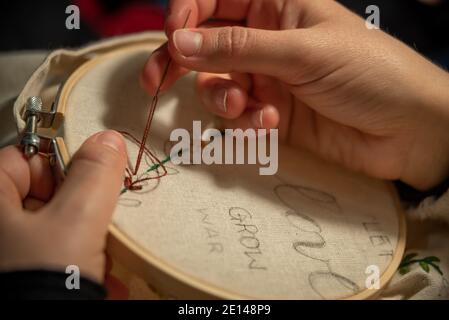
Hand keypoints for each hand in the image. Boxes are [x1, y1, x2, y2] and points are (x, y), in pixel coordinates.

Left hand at [0, 131, 125, 282]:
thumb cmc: (43, 278)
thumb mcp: (76, 221)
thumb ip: (94, 176)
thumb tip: (108, 139)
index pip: (23, 159)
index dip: (61, 161)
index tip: (94, 174)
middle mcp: (2, 228)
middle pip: (47, 196)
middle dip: (85, 206)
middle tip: (107, 215)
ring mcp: (17, 255)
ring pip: (61, 229)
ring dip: (90, 238)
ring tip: (107, 252)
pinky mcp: (34, 276)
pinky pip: (63, 257)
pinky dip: (84, 264)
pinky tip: (104, 278)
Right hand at [142, 0, 448, 190]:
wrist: (406, 131)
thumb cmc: (368, 72)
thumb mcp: (303, 51)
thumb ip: (239, 50)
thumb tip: (178, 43)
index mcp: (276, 6)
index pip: (214, 1)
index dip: (186, 17)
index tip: (173, 39)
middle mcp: (265, 40)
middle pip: (204, 45)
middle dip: (178, 62)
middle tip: (154, 83)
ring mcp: (266, 79)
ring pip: (216, 85)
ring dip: (222, 99)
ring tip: (246, 109)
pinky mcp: (270, 113)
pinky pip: (237, 116)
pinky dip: (245, 122)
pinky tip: (269, 125)